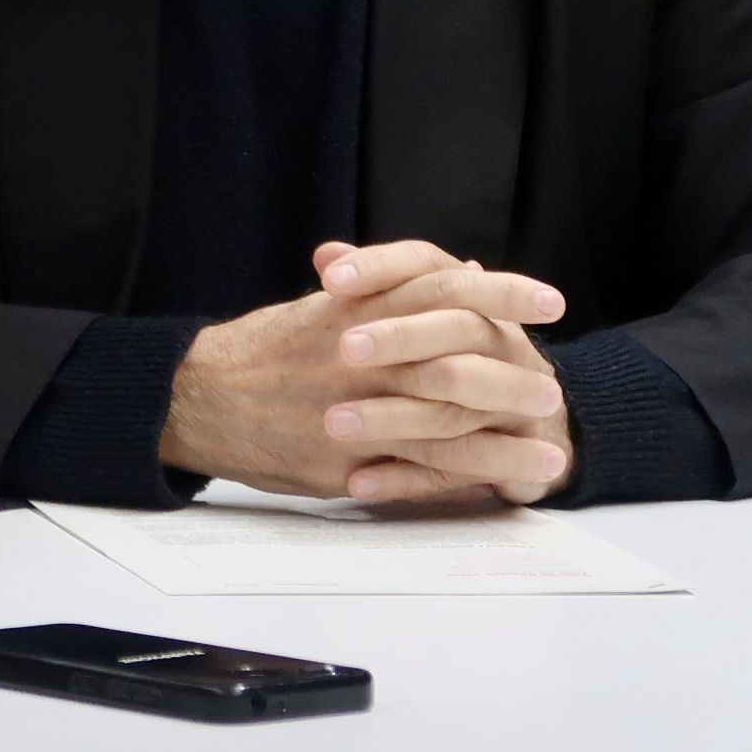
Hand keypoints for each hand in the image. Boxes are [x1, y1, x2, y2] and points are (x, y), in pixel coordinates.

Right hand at [159, 240, 573, 503]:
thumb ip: (387, 293)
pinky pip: (419, 467)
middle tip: (556, 388)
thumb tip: (458, 270)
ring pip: (447, 417)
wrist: (195, 396)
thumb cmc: (260, 350)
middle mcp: (360, 352)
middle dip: (514, 372)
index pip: (443, 287)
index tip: (548, 299)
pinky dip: (471, 473)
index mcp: (357, 307)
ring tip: (554, 448)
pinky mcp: (343, 457)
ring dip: (506, 435)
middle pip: (456, 354)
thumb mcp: (323, 306)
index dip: (502, 292)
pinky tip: (508, 481)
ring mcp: (353, 407)